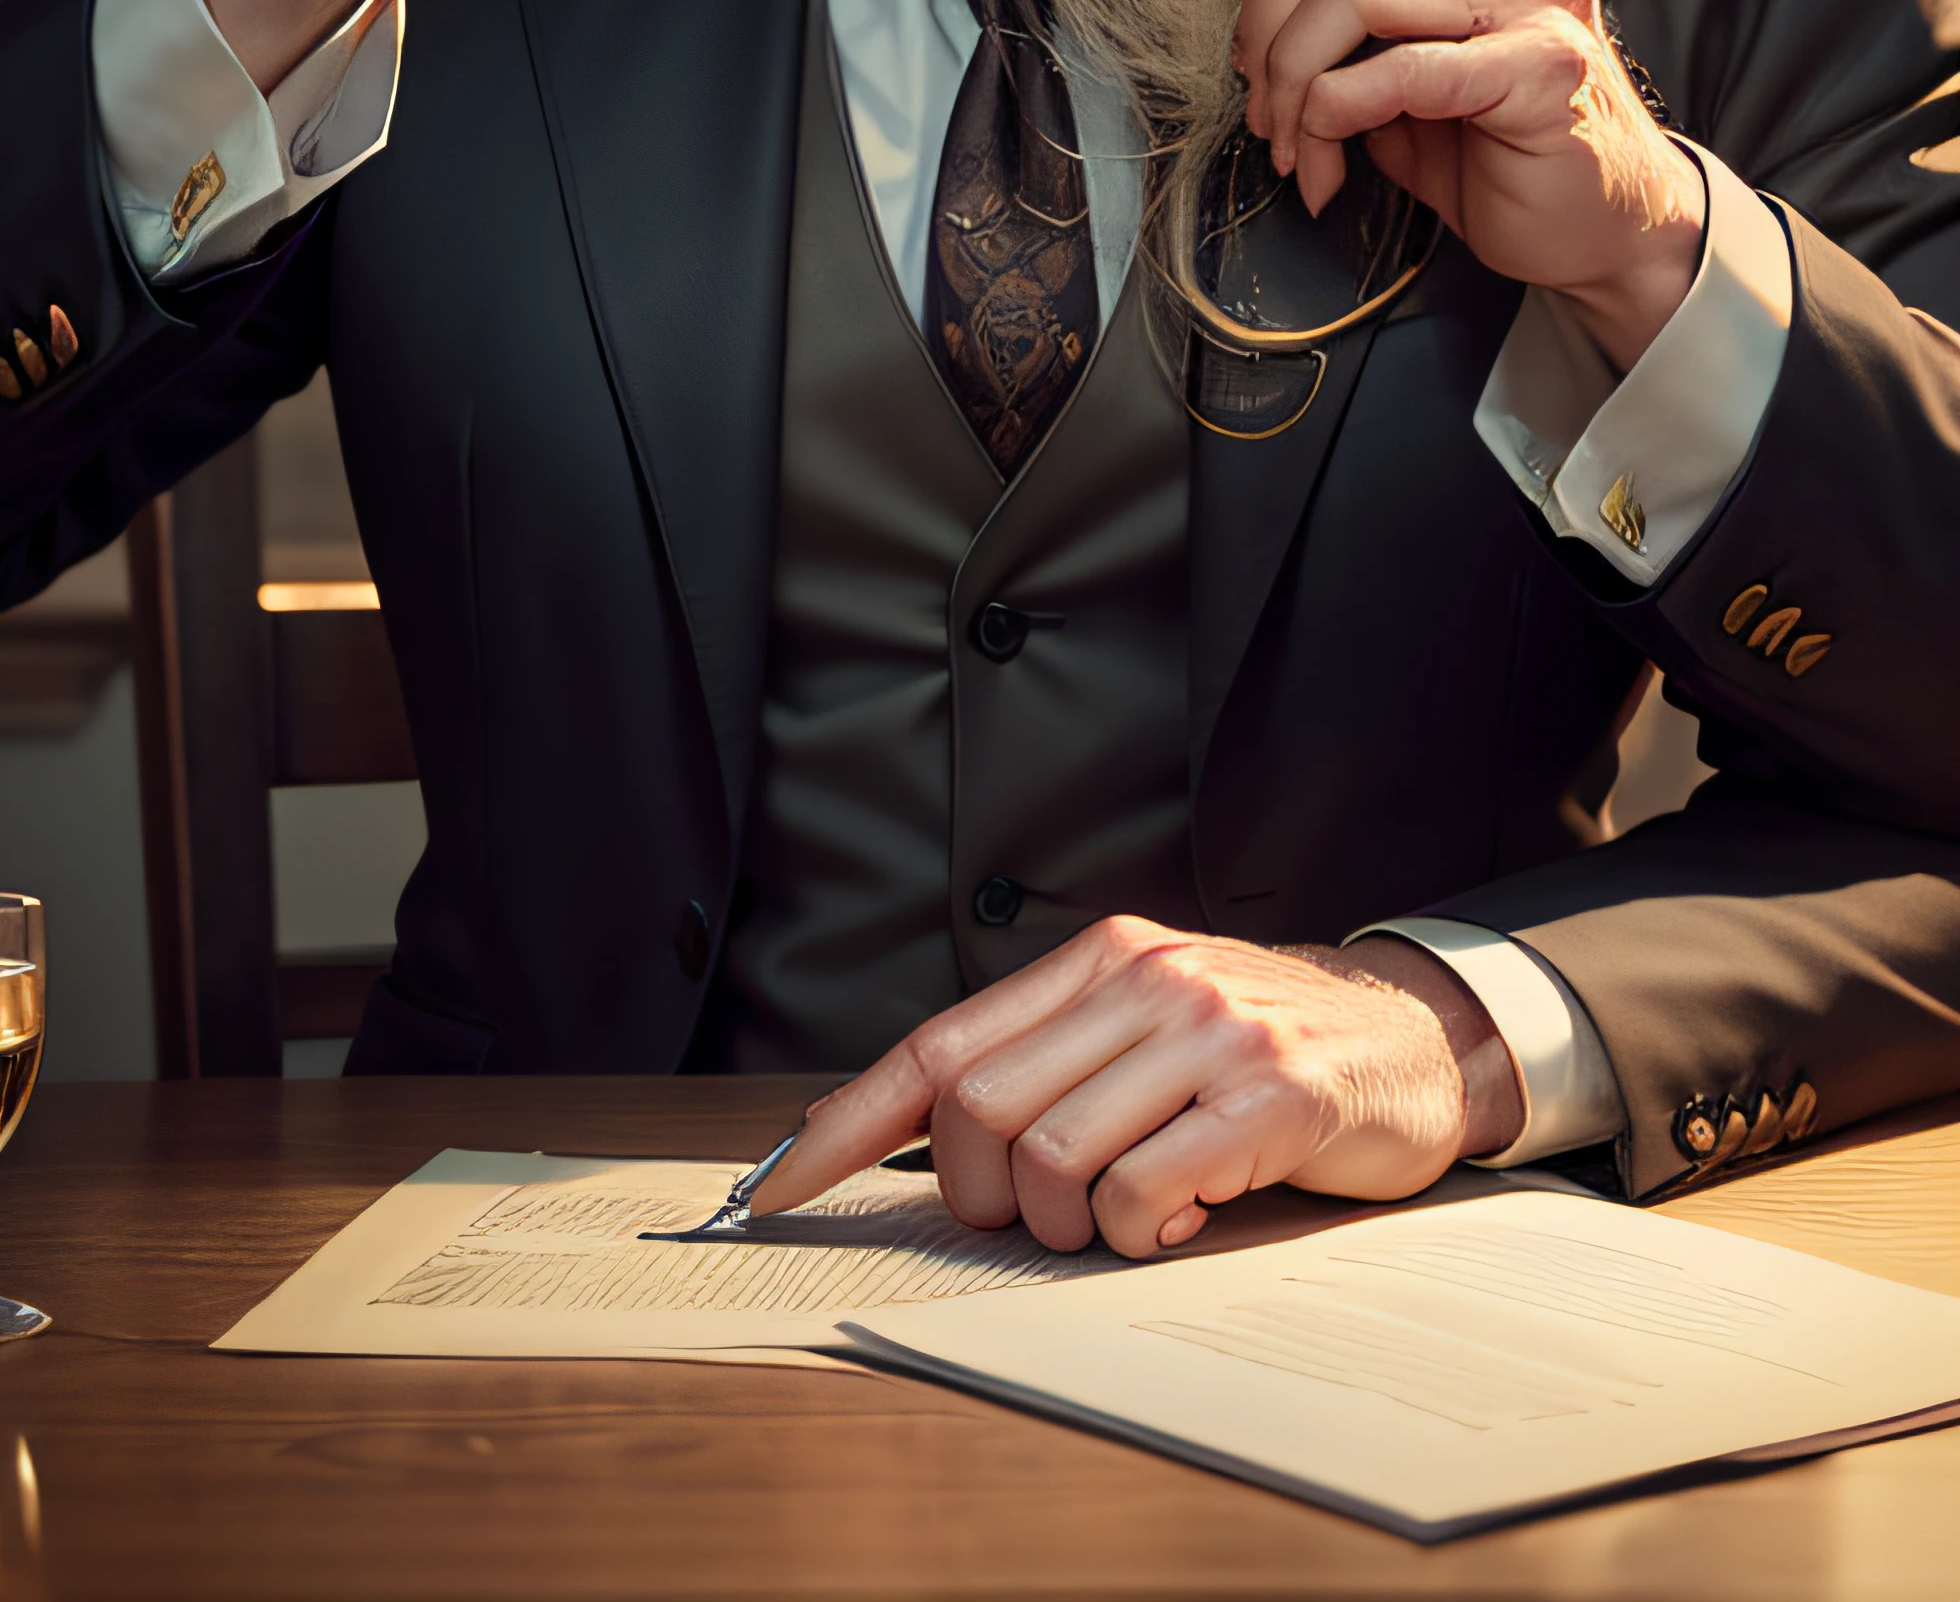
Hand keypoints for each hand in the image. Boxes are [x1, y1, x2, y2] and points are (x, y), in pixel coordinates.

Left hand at [748, 917, 1522, 1258]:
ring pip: (1052, 1159)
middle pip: (976, 1110)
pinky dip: (1143, 1232)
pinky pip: (1145, 1192)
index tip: (775, 1191)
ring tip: (1126, 1215)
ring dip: (1071, 1225)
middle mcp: (1144, 980)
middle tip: (1041, 1218)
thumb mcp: (1147, 1025)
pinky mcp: (1270, 1098)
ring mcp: (1208, 1034)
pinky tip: (1184, 1214)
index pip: (936, 1045)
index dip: (844, 1125)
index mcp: (1099, 960)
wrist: (1416, 1037)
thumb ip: (1050, 1061)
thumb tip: (911, 1141)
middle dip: (981, 1196)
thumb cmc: (1260, 1048)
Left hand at [1233, 0, 1702, 372]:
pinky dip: (1333, 116)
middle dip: (1266, 22)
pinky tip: (1328, 160)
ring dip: (1291, 79)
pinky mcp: (1545, 67)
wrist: (1602, 226)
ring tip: (1290, 142)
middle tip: (1261, 101)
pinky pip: (1398, 70)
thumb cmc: (1491, 139)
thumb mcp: (1409, 41)